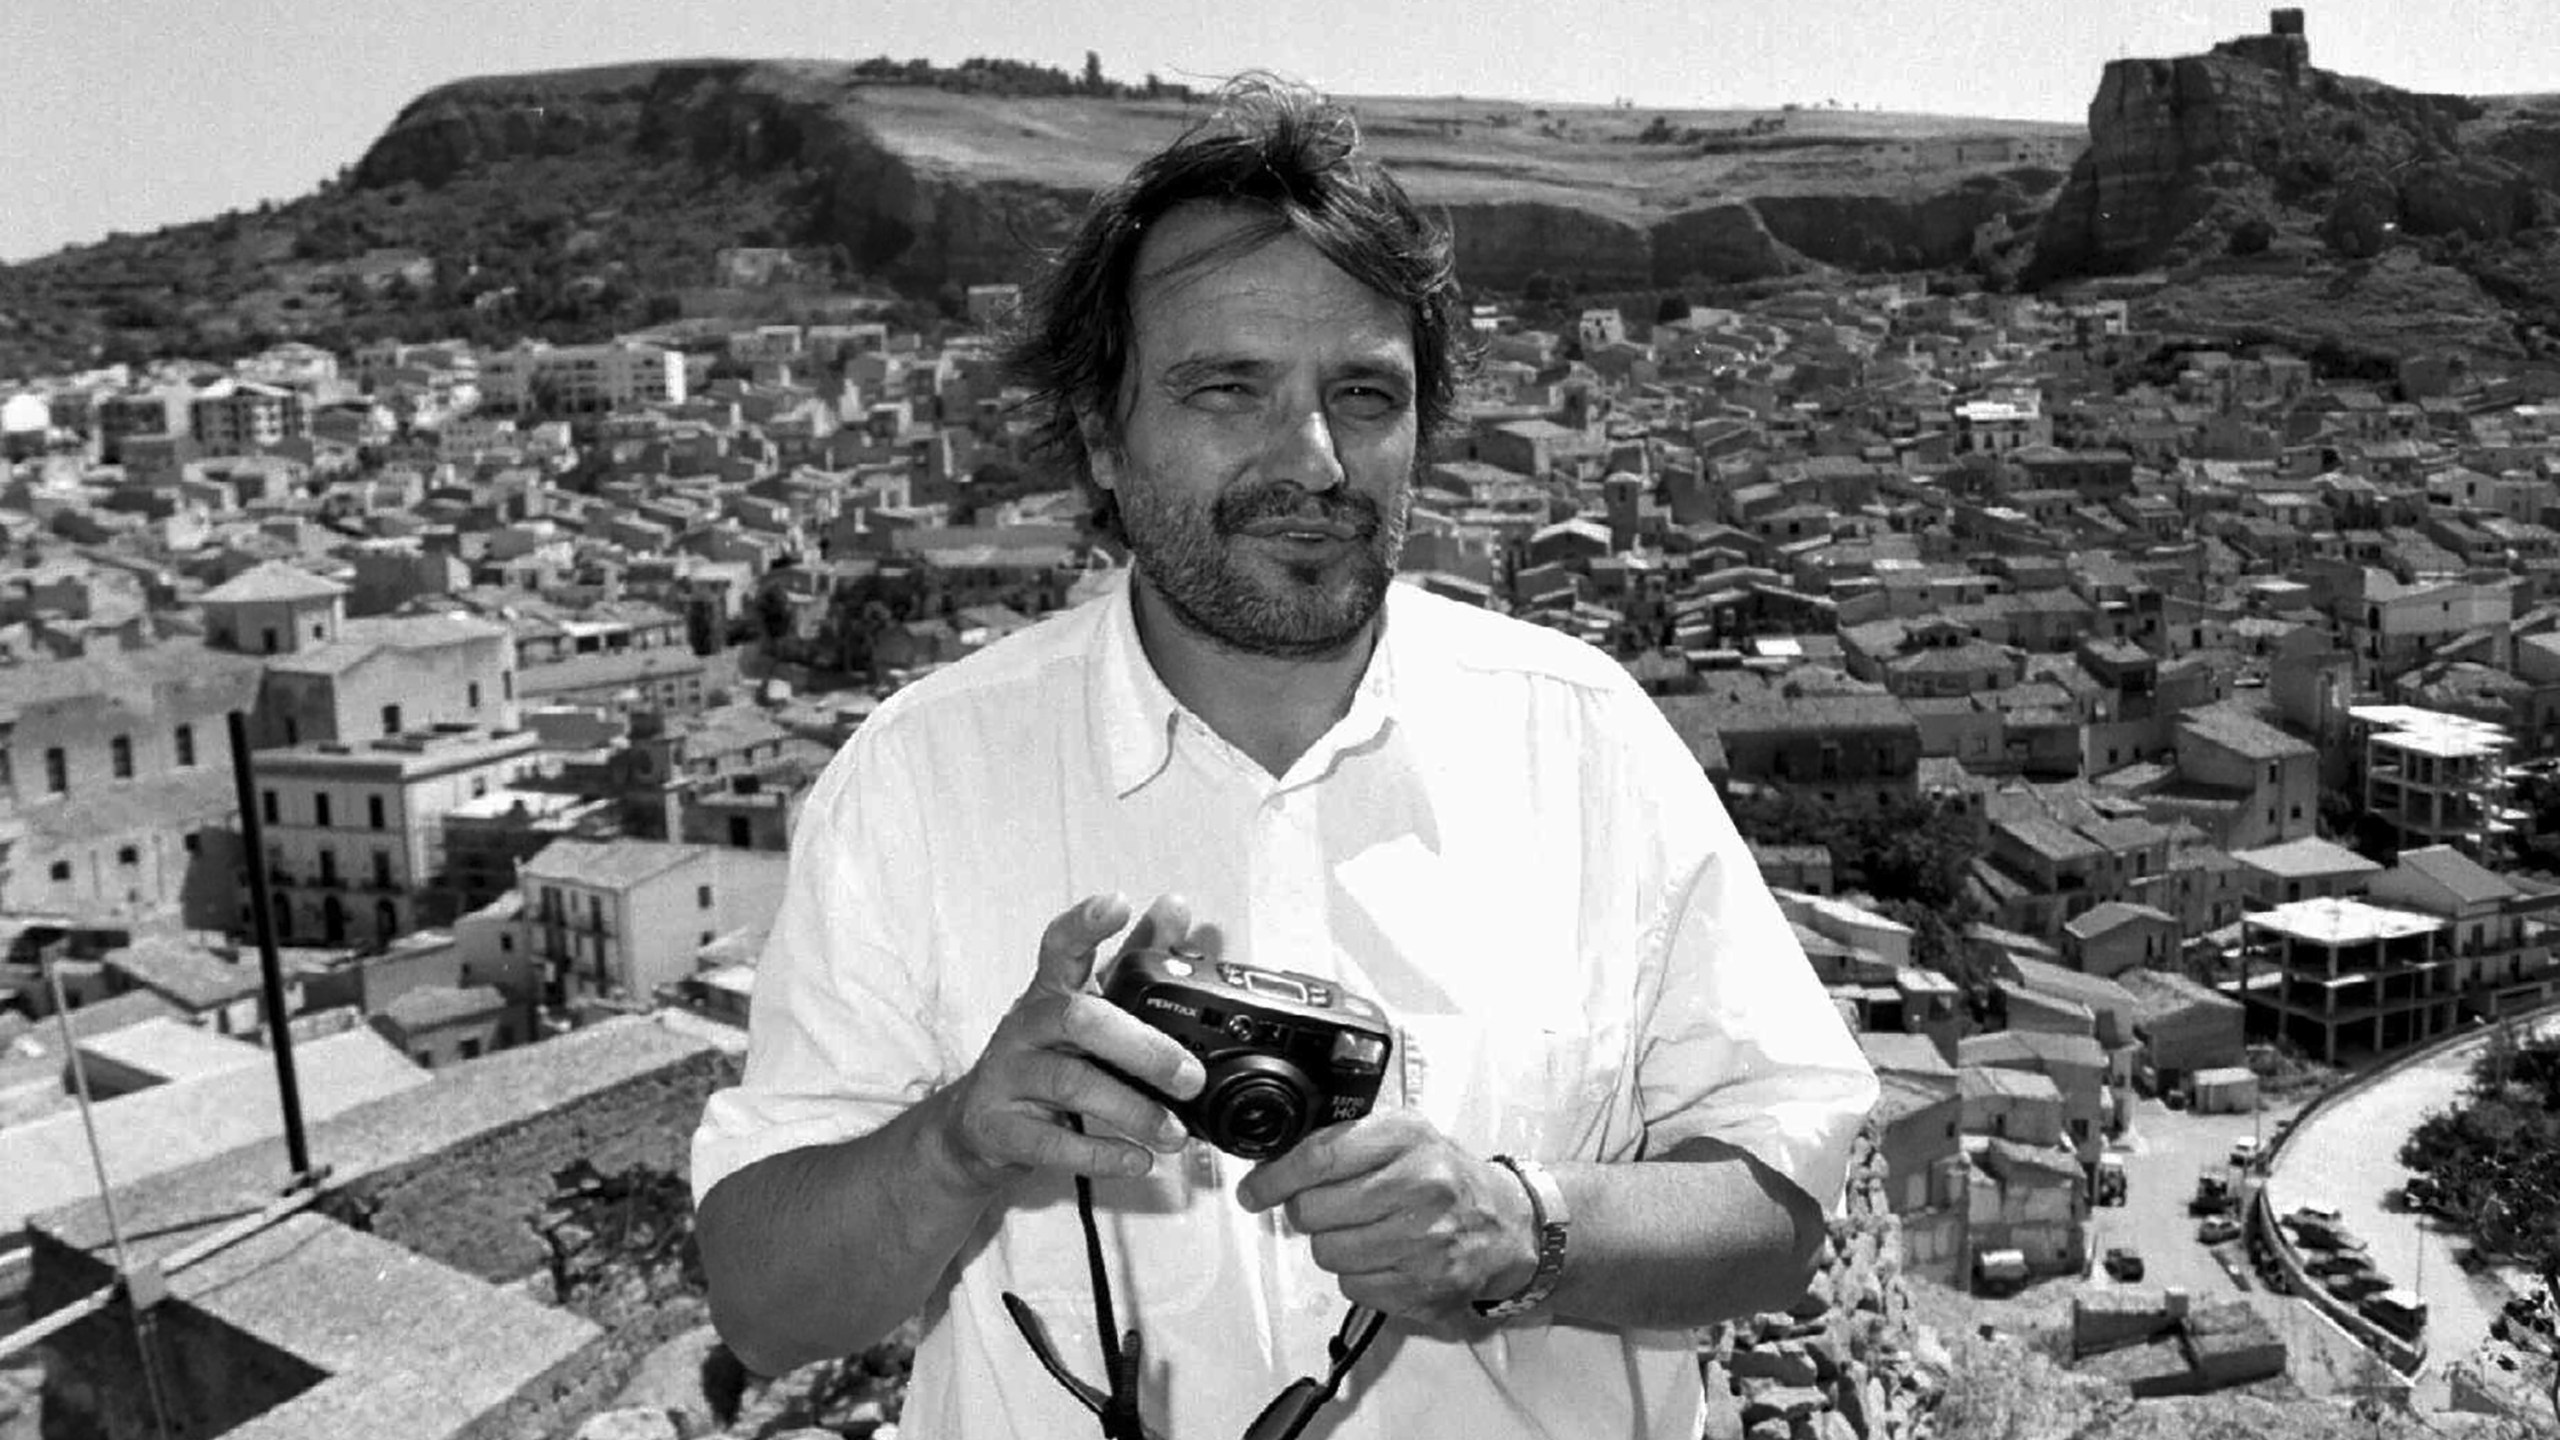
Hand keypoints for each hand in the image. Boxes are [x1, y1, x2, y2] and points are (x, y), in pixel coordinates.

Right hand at [935, 892, 1208, 1190]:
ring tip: (1174, 1133)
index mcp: (1049, 994)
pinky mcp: (997, 1127)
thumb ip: (1130, 960)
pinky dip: (1099, 1154)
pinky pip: (1049, 1142)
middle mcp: (1024, 1027)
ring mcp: (1005, 1077)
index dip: (1086, 924)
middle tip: (1190, 1077)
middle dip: (1142, 1047)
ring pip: (1069, 1084)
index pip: (1061, 947)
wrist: (974, 1128)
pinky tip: (1136, 1160)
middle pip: (1078, 1019)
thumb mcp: (1083, 1008)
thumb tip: (1175, 907)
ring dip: (1131, 1110)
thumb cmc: (1044, 1058)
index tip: (1118, 904)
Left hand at [1235, 1110, 1535, 1326]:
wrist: (1504, 1222)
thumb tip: (1274, 1167)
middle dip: (1308, 1211)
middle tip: (1328, 1208)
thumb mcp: (1402, 1136)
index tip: (1255, 1190)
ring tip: (1364, 1231)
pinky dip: (1357, 1275)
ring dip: (1333, 1244)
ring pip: (1327, 1252)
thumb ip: (1342, 1142)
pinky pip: (1351, 1285)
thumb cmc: (1444, 1176)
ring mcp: (1424, 1240)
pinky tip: (1383, 1257)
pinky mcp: (1423, 1285)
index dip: (1275, 1177)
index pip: (1320, 1157)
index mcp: (1407, 1137)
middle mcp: (1420, 1185)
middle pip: (1313, 1209)